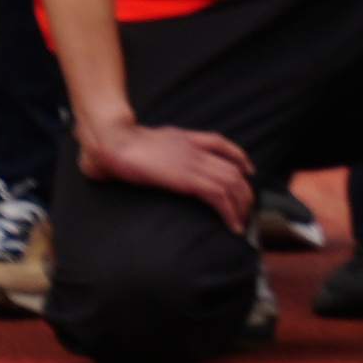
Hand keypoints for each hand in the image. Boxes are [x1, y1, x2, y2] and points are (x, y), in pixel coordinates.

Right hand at [77, 110, 253, 229]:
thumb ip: (159, 150)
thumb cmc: (121, 144)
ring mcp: (193, 162)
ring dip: (241, 204)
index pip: (221, 144)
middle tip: (247, 208)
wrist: (115, 141)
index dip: (240, 158)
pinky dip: (230, 211)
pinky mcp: (188, 179)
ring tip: (243, 221)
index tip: (248, 170)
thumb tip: (154, 161)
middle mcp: (195, 148)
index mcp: (185, 138)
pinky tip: (232, 224)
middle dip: (245, 190)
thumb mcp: (147, 143)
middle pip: (233, 168)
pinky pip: (218, 195)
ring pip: (231, 183)